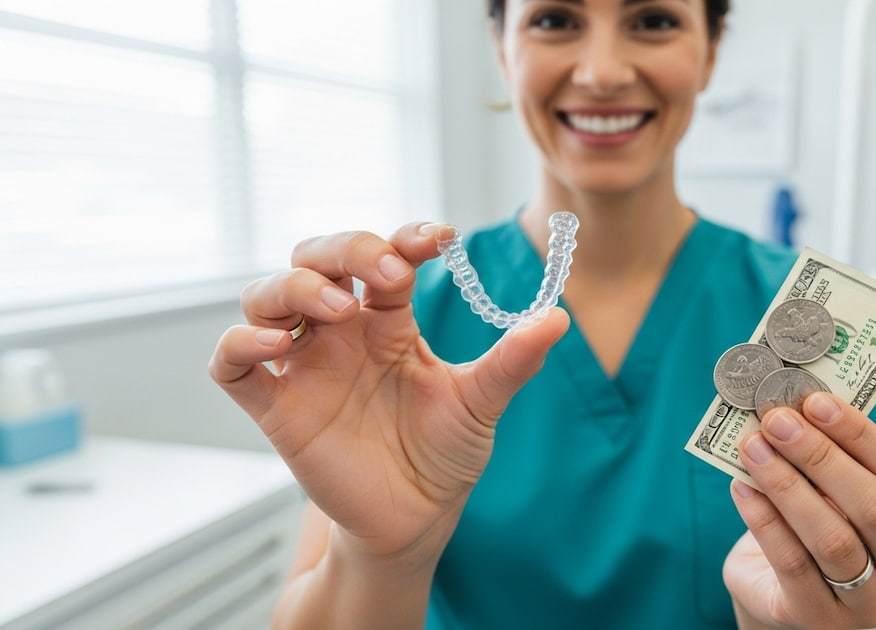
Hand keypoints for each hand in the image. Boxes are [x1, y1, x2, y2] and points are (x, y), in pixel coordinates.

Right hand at [208, 222, 568, 557]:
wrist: (415, 519)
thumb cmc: (443, 453)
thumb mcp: (481, 402)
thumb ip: (513, 360)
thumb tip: (558, 318)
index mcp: (389, 321)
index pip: (384, 257)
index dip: (404, 238)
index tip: (440, 239)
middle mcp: (341, 333)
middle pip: (315, 258)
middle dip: (344, 248)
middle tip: (387, 272)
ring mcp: (305, 366)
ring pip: (266, 297)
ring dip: (292, 287)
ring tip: (336, 308)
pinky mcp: (277, 407)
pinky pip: (231, 364)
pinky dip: (240, 344)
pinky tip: (276, 346)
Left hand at [723, 393, 875, 628]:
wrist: (779, 592)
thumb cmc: (816, 529)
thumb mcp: (835, 492)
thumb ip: (831, 456)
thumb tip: (796, 406)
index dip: (861, 434)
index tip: (816, 402)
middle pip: (874, 506)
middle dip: (820, 455)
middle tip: (778, 421)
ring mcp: (871, 604)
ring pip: (833, 538)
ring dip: (787, 484)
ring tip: (754, 448)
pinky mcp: (823, 621)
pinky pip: (792, 564)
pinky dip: (764, 519)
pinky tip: (743, 487)